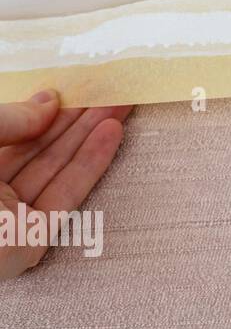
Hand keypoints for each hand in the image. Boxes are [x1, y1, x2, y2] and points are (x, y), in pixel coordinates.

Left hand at [0, 91, 131, 279]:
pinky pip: (66, 196)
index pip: (11, 134)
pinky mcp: (31, 241)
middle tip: (111, 90)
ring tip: (121, 103)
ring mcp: (9, 218)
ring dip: (91, 134)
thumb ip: (7, 120)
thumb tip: (50, 102)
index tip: (73, 86)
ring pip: (58, 168)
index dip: (42, 110)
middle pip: (39, 148)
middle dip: (76, 118)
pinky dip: (92, 163)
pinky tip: (111, 132)